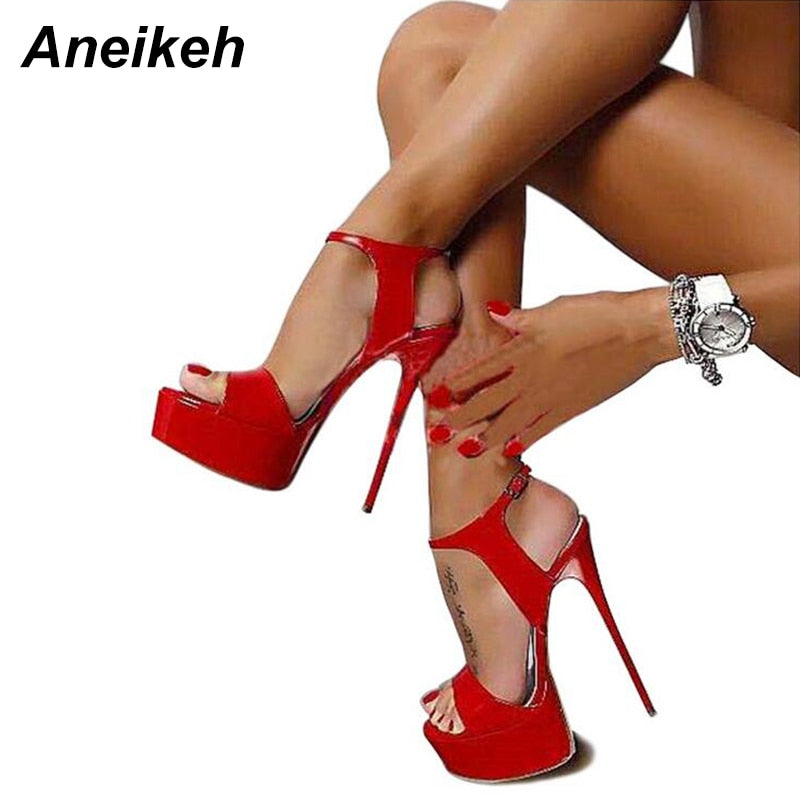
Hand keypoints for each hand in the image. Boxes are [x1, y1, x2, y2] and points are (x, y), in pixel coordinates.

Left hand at [428, 289, 679, 456]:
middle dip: (460, 419)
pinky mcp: (572, 408)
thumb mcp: (553, 309)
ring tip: (465, 451)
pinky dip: (525, 440)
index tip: (436, 396)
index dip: (457, 385)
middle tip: (436, 434)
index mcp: (525, 348)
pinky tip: (511, 450)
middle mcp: (532, 376)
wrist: (640, 331)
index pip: (481, 370)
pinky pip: (542, 429)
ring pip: (510, 422)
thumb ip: (519, 317)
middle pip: (487, 401)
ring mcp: (552, 396)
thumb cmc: (598, 313)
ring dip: (485, 437)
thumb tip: (492, 311)